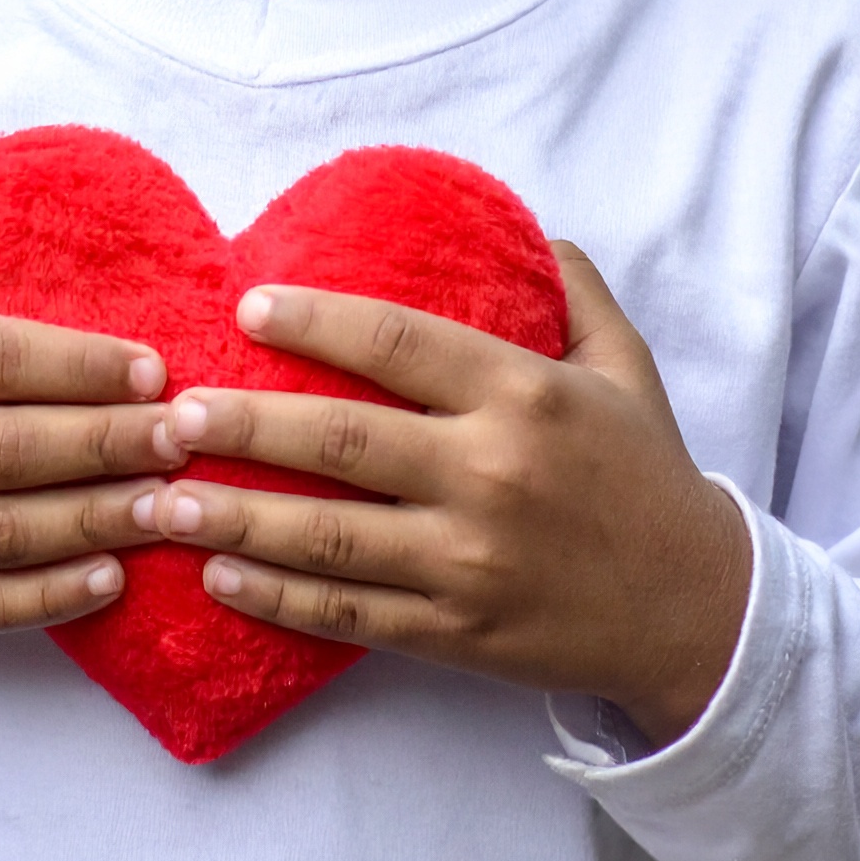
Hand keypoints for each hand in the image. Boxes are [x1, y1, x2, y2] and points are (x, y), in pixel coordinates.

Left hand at [139, 246, 750, 746]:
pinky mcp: (456, 633)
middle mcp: (489, 474)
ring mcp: (468, 562)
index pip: (398, 344)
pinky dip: (278, 598)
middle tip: (172, 410)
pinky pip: (350, 613)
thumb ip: (573, 291)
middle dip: (244, 425)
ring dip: (235, 516)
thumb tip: (530, 227)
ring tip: (162, 497)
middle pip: (341, 443)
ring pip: (328, 535)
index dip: (316, 322)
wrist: (697, 612)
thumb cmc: (647, 476)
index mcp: (523, 395)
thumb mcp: (625, 366)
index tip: (247, 308)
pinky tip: (220, 578)